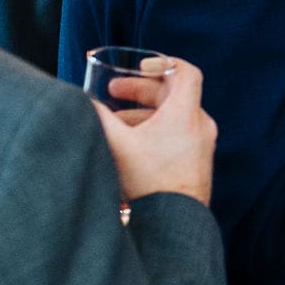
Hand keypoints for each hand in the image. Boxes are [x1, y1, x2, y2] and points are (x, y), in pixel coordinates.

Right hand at [92, 58, 216, 205]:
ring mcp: (202, 145)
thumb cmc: (149, 182)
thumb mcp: (118, 145)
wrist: (174, 222)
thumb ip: (99, 118)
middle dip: (141, 90)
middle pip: (174, 94)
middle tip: (114, 92)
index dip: (164, 62)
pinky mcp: (198, 162)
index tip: (141, 66)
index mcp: (186, 114)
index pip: (186, 72)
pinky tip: (132, 143)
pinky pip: (179, 134)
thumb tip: (83, 103)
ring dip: (145, 113)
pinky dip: (157, 129)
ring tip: (116, 121)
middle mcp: (200, 125)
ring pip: (174, 116)